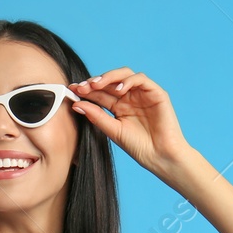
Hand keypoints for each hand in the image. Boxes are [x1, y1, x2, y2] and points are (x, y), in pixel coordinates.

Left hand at [70, 67, 194, 175]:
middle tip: (82, 87)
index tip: (72, 90)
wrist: (160, 156)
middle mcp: (129, 97)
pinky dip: (128, 81)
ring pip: (124, 75)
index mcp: (118, 106)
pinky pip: (140, 79)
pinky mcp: (156, 93)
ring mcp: (142, 94)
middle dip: (94, 82)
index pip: (100, 93)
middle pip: (109, 81)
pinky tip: (118, 89)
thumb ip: (96, 116)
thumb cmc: (139, 147)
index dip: (86, 90)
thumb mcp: (113, 130)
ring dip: (108, 77)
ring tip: (96, 85)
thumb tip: (76, 104)